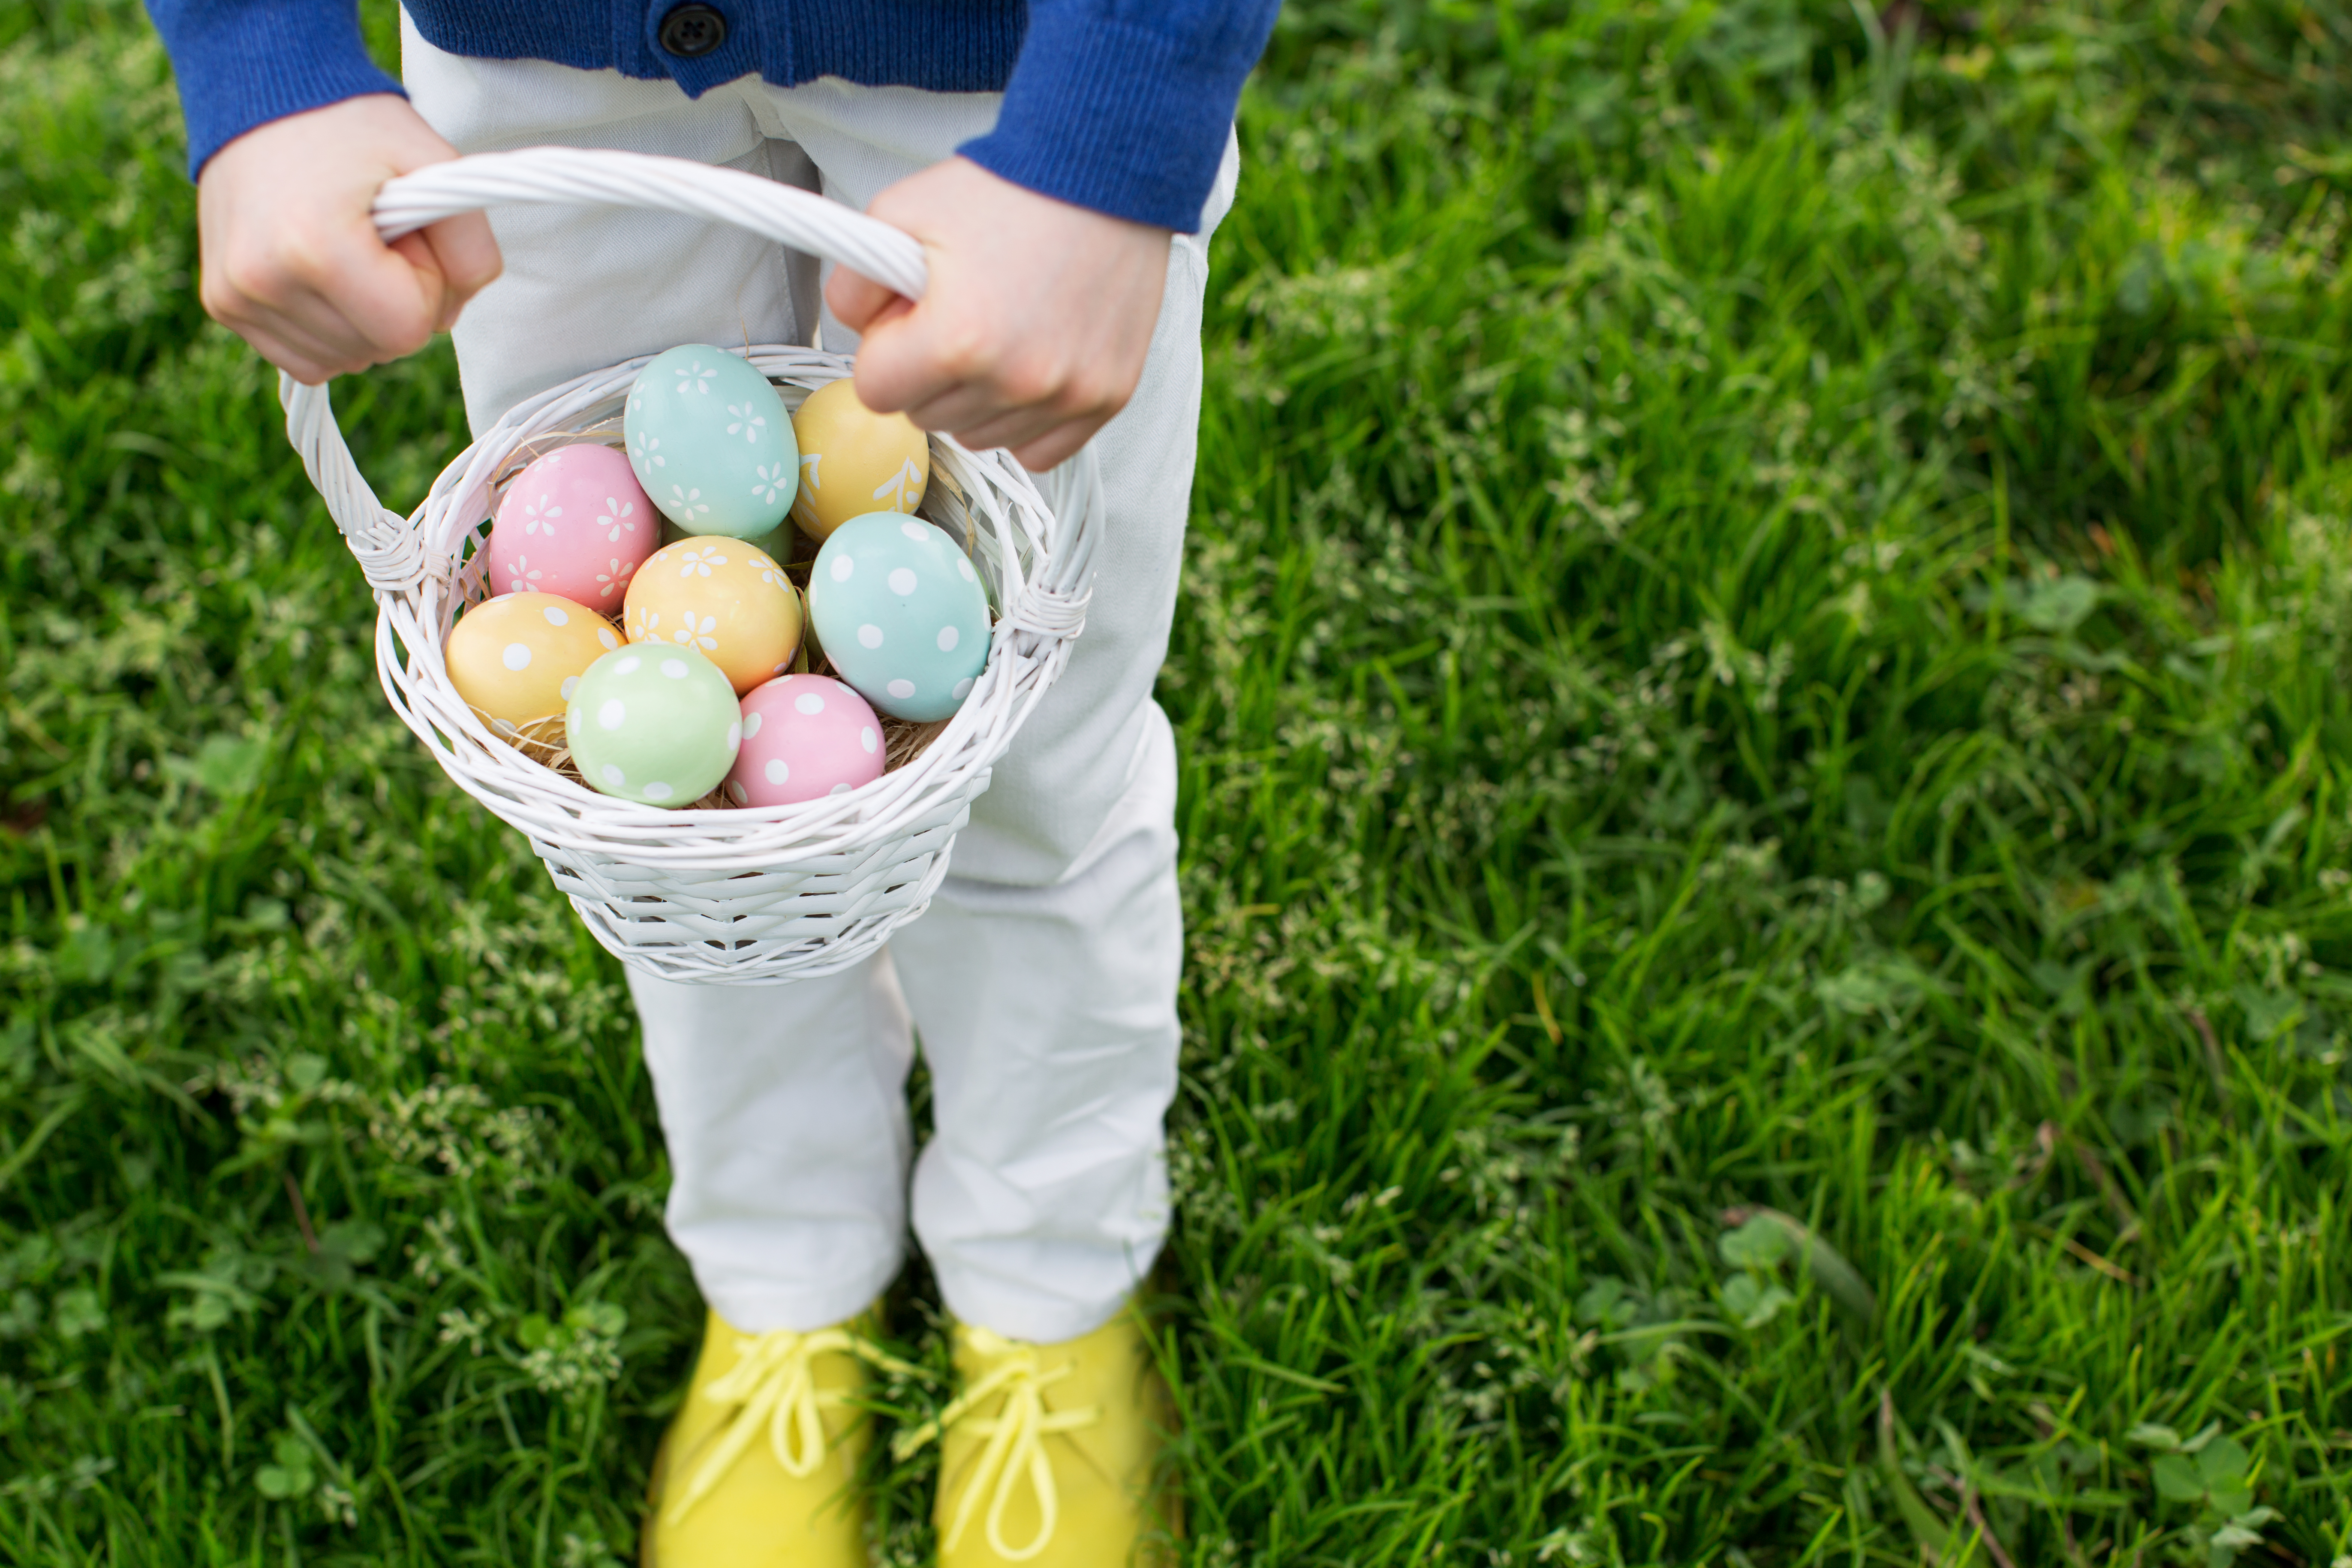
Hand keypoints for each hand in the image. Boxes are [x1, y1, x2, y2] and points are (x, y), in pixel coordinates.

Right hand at [197, 94, 501, 384]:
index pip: (409, 330)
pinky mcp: (223, 304)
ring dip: (363, 315)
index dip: (425, 284)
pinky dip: (330, 329)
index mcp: (313, 247)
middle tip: (373, 233)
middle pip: (379, 350)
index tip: (405, 234)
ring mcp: (235, 296)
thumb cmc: (353, 127)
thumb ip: (473, 250)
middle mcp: (262, 280)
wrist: (261, 92)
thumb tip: (447, 318)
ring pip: (346, 360)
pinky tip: (321, 272)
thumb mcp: (436, 166)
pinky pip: (306, 359)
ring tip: (343, 243)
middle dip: (395, 299)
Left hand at [827, 157, 1171, 471]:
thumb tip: (856, 329)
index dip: (884, 349)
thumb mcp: (902, 211)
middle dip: (927, 371)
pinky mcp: (1105, 399)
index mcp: (958, 340)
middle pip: (925, 417)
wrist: (1103, 173)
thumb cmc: (1011, 190)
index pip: (875, 391)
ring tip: (997, 329)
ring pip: (977, 436)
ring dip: (974, 395)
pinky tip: (1028, 366)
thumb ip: (853, 282)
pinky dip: (1024, 418)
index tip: (908, 317)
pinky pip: (1038, 449)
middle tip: (956, 311)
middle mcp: (1016, 379)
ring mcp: (1066, 396)